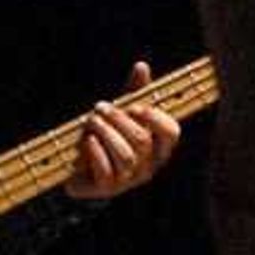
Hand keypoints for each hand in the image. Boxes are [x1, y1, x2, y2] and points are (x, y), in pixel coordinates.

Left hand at [64, 65, 188, 200]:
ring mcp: (129, 180)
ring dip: (105, 133)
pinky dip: (95, 152)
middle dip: (118, 120)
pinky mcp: (108, 188)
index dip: (156, 118)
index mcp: (158, 146)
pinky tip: (87, 140)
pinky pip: (106, 170)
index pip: (172, 132)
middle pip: (141, 140)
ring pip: (125, 155)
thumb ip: (134, 94)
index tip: (136, 106)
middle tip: (100, 107)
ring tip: (90, 120)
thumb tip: (141, 66)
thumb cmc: (109, 138)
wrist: (83, 171)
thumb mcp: (122, 115)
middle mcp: (149, 165)